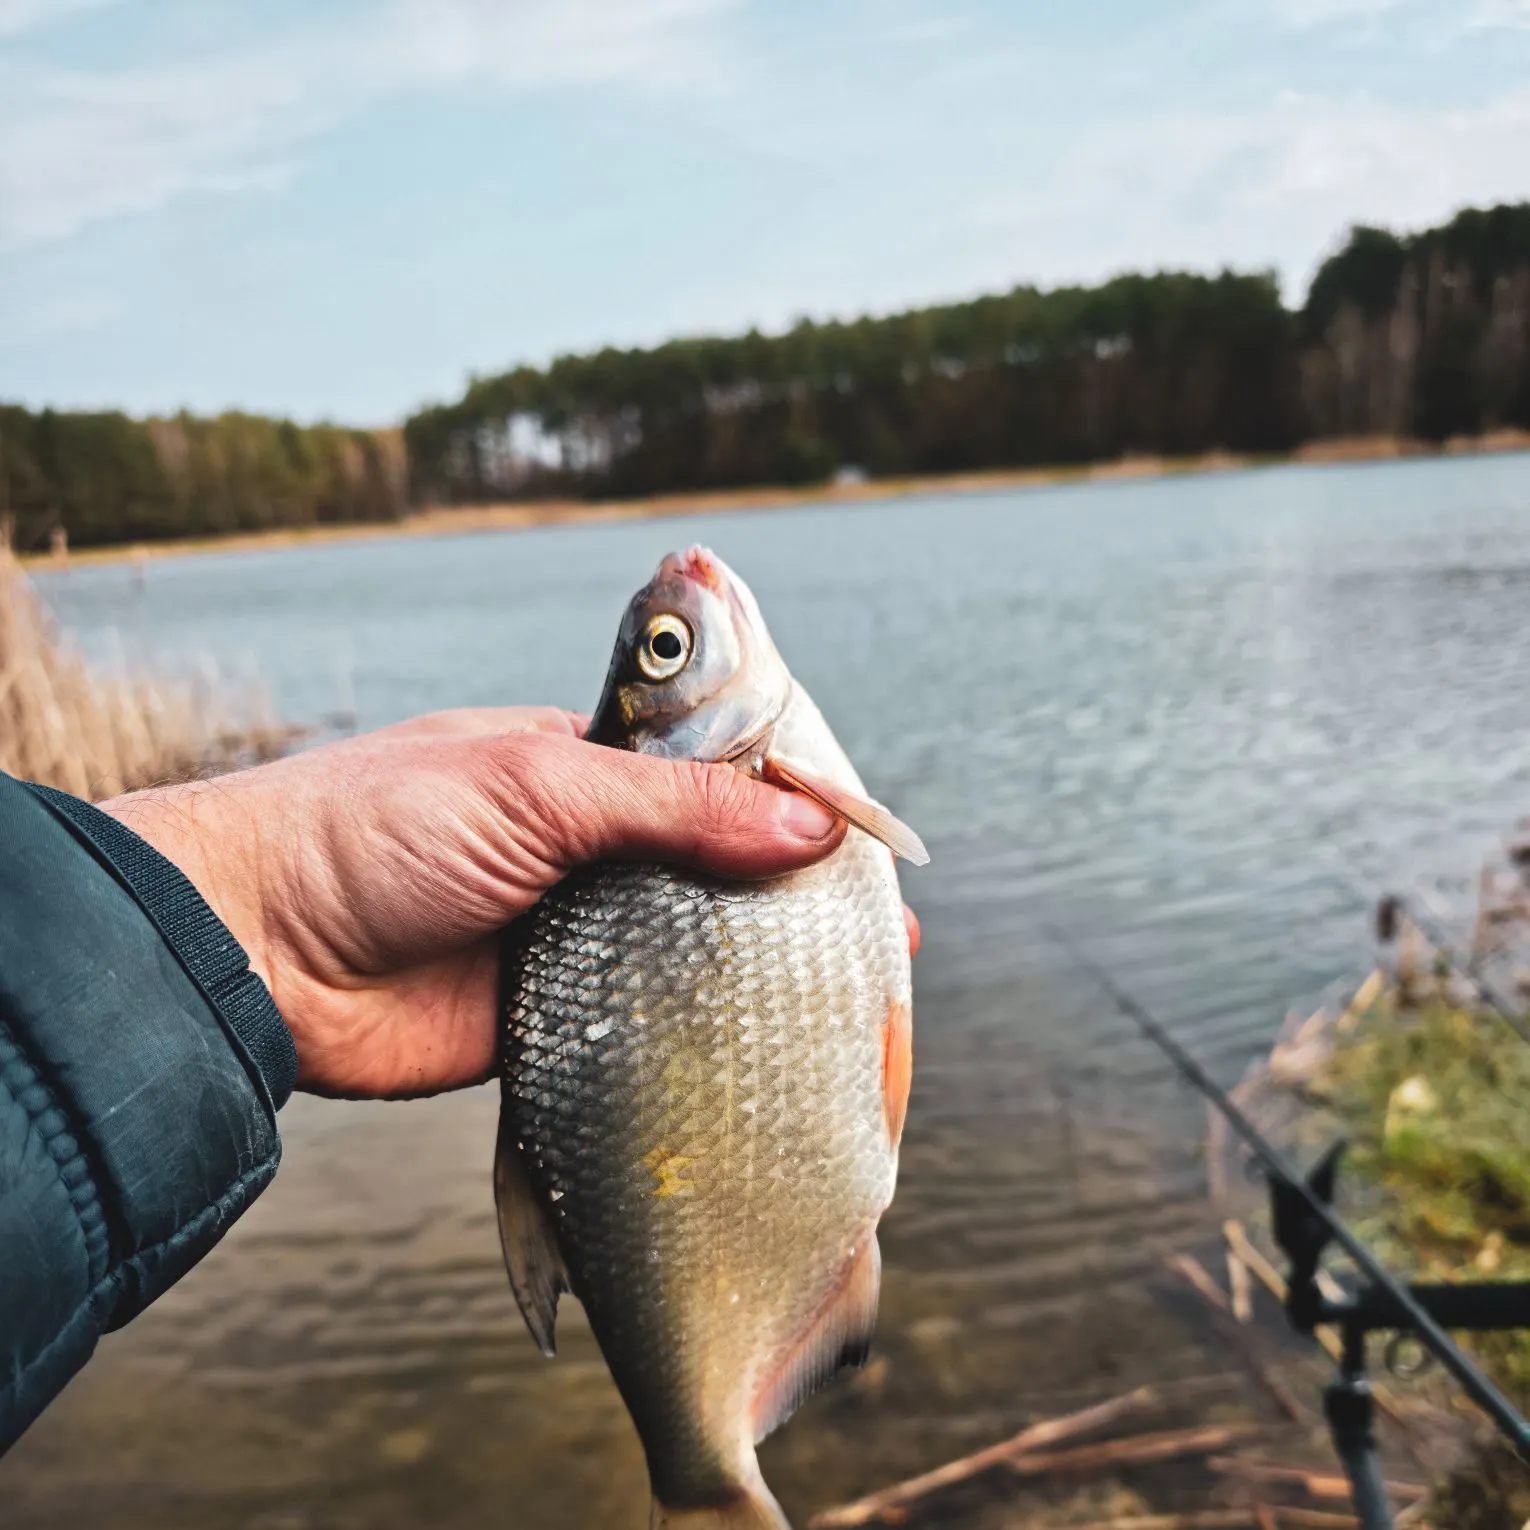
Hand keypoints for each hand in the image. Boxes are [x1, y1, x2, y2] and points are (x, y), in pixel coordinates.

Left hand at [102, 709, 916, 1099]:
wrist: (256, 953)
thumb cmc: (381, 827)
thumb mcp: (541, 785)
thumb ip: (678, 807)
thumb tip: (808, 825)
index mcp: (581, 766)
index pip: (712, 769)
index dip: (788, 794)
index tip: (861, 829)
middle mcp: (586, 847)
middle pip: (715, 862)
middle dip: (793, 886)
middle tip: (880, 918)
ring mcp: (572, 933)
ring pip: (690, 946)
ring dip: (763, 963)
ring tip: (857, 983)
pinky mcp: (555, 1017)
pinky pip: (648, 1022)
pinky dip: (705, 1030)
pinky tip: (772, 1043)